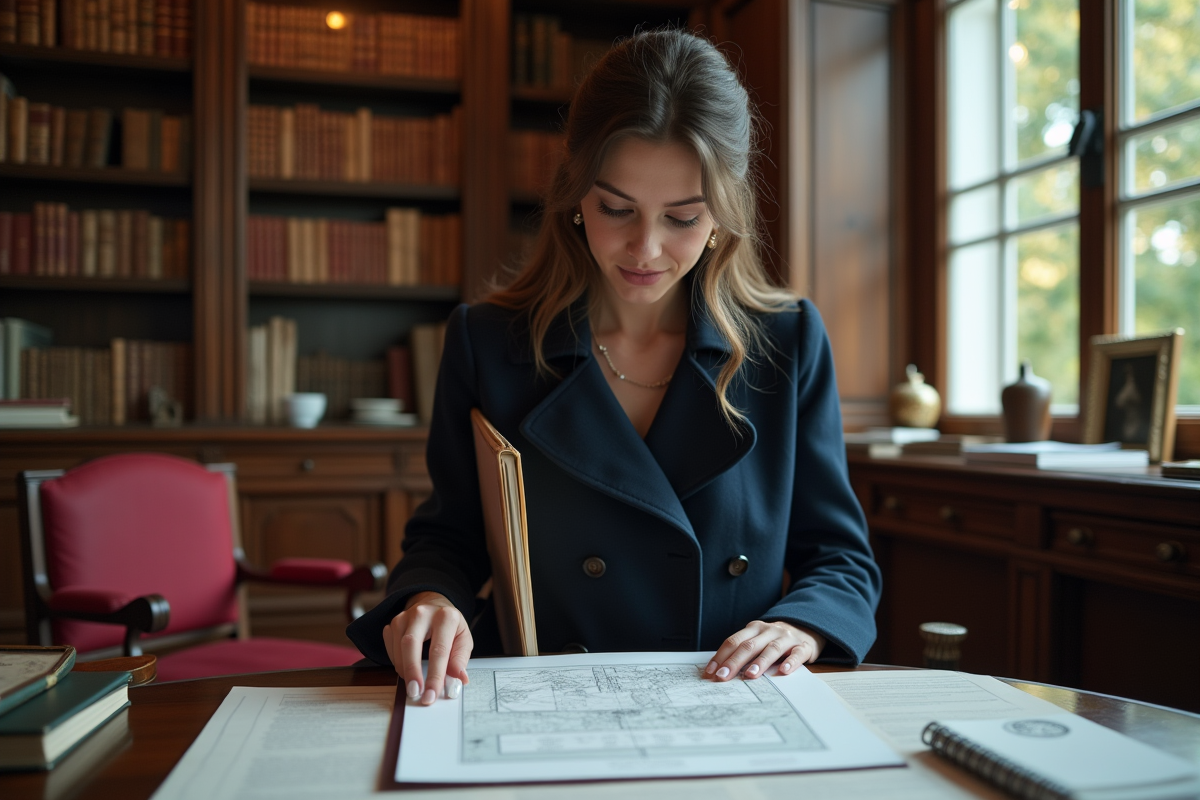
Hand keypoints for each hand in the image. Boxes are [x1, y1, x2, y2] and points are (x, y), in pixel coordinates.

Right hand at [382, 591, 471, 704]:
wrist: (433, 604)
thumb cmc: (450, 625)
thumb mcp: (463, 638)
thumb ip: (460, 659)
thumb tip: (461, 679)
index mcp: (446, 617)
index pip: (439, 650)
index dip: (435, 676)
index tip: (431, 695)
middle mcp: (423, 613)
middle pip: (411, 645)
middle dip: (412, 672)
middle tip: (415, 693)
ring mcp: (404, 617)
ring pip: (398, 648)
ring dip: (404, 670)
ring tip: (414, 684)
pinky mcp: (392, 623)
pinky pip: (390, 648)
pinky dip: (397, 663)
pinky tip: (406, 668)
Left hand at [704, 621, 824, 680]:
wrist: (806, 628)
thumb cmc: (775, 639)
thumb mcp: (758, 639)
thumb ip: (743, 651)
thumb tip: (720, 671)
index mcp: (754, 628)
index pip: (734, 641)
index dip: (721, 656)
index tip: (710, 671)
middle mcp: (769, 630)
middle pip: (749, 646)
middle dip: (734, 662)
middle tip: (723, 677)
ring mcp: (786, 638)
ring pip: (771, 649)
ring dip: (760, 662)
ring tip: (750, 675)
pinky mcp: (803, 646)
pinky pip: (796, 654)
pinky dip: (790, 662)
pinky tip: (783, 671)